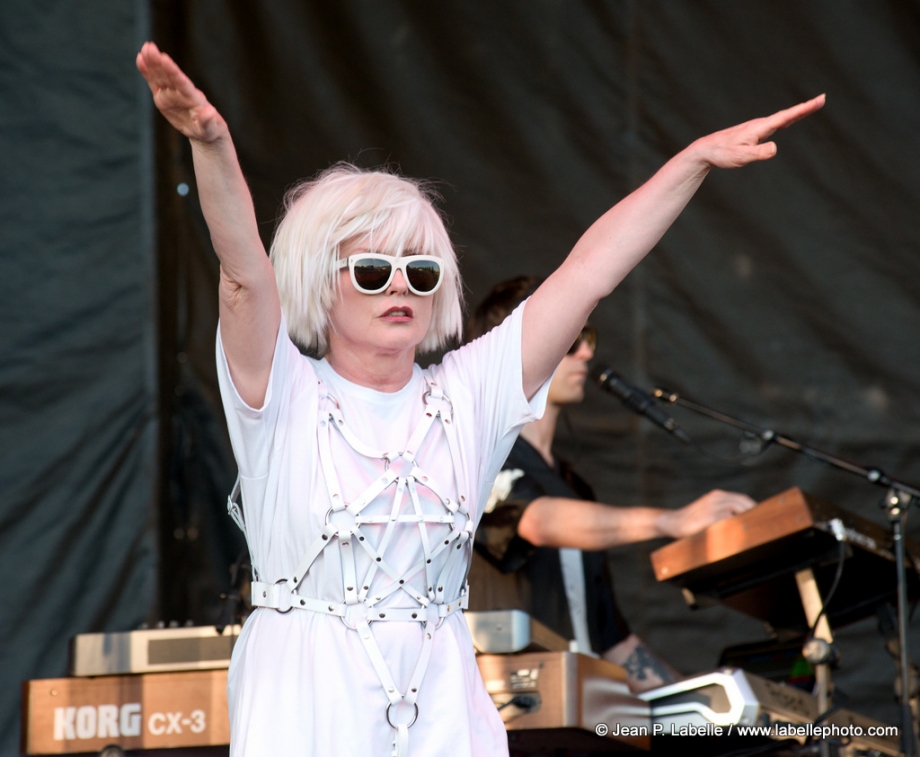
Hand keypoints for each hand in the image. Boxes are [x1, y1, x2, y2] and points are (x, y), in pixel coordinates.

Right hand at [136, 41, 226, 142]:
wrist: (206, 131)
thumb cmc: (211, 130)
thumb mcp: (212, 129)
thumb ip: (208, 121)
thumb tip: (209, 112)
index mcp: (194, 99)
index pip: (182, 83)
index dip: (173, 71)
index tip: (164, 58)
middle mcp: (181, 93)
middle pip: (169, 76)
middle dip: (159, 63)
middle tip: (149, 47)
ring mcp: (172, 95)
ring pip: (160, 77)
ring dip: (152, 63)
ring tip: (145, 48)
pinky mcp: (163, 98)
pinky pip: (154, 83)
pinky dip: (147, 72)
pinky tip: (140, 59)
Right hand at [659, 489, 756, 538]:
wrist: (672, 522)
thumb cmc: (692, 520)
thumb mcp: (708, 511)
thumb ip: (723, 512)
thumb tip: (743, 521)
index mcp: (717, 495)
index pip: (742, 498)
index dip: (754, 506)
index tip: (764, 516)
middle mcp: (716, 498)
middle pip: (743, 502)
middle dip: (755, 512)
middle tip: (764, 524)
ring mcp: (712, 507)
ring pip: (737, 508)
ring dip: (748, 518)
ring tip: (756, 528)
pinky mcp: (708, 517)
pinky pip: (727, 519)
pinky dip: (736, 524)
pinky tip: (741, 532)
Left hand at [690, 94, 824, 168]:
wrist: (705, 150)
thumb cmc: (721, 154)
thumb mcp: (740, 157)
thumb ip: (758, 154)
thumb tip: (775, 148)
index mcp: (759, 128)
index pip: (786, 117)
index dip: (803, 109)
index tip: (820, 100)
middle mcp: (759, 125)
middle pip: (786, 115)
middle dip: (804, 108)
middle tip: (822, 99)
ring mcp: (756, 128)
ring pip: (780, 119)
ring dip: (797, 113)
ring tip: (811, 107)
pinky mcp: (752, 133)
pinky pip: (773, 124)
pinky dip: (785, 120)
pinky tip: (787, 121)